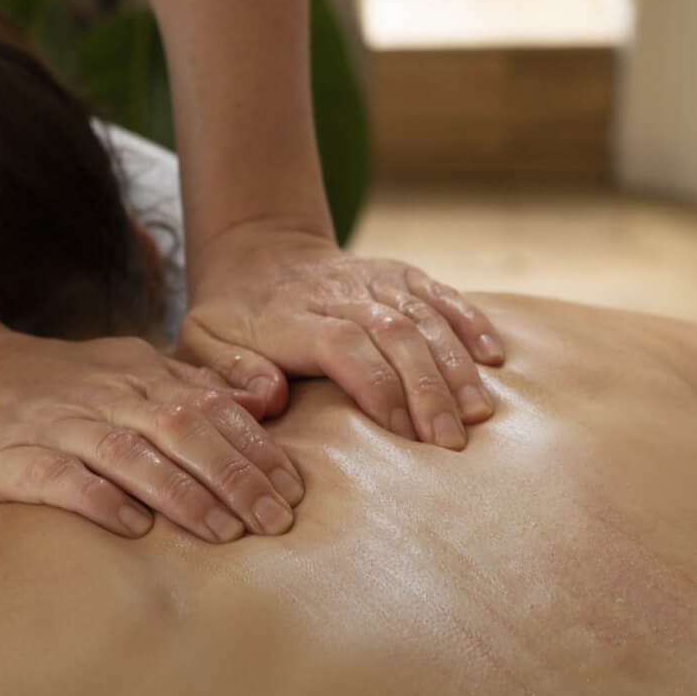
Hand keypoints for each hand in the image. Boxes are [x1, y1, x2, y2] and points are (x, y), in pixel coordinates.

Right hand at [0, 323, 303, 541]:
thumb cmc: (60, 384)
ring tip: (223, 532)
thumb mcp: (132, 370)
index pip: (212, 409)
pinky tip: (132, 528)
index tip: (294, 490)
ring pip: (131, 454)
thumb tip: (265, 403)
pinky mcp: (14, 456)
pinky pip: (60, 477)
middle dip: (235, 476)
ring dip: (182, 494)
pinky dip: (98, 499)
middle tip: (276, 521)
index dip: (256, 450)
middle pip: (184, 430)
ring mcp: (60, 424)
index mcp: (141, 376)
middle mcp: (108, 396)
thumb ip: (195, 385)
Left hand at [179, 227, 504, 448]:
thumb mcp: (202, 345)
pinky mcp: (400, 273)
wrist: (258, 254)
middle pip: (393, 334)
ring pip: (424, 316)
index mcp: (289, 317)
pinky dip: (469, 322)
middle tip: (451, 441)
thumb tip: (268, 397)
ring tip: (478, 415)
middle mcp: (339, 293)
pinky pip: (441, 293)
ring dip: (455, 366)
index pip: (343, 346)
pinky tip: (494, 358)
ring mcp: (373, 279)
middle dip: (427, 389)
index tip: (402, 434)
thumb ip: (229, 374)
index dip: (377, 386)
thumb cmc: (231, 319)